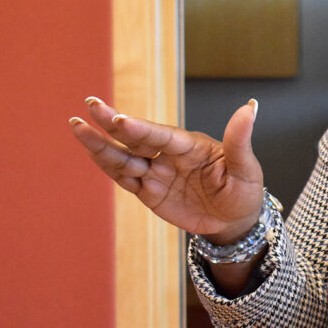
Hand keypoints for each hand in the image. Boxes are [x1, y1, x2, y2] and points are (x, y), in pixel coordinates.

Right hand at [69, 96, 264, 243]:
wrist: (235, 220)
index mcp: (192, 146)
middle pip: (137, 139)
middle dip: (113, 124)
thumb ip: (240, 140)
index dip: (142, 129)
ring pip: (124, 158)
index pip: (163, 136)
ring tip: (77, 127)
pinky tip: (90, 152)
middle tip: (91, 106)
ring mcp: (157, 172)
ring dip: (101, 145)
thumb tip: (250, 107)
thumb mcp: (246, 169)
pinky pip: (124, 179)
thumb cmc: (244, 190)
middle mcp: (170, 155)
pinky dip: (107, 166)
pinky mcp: (149, 192)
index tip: (121, 120)